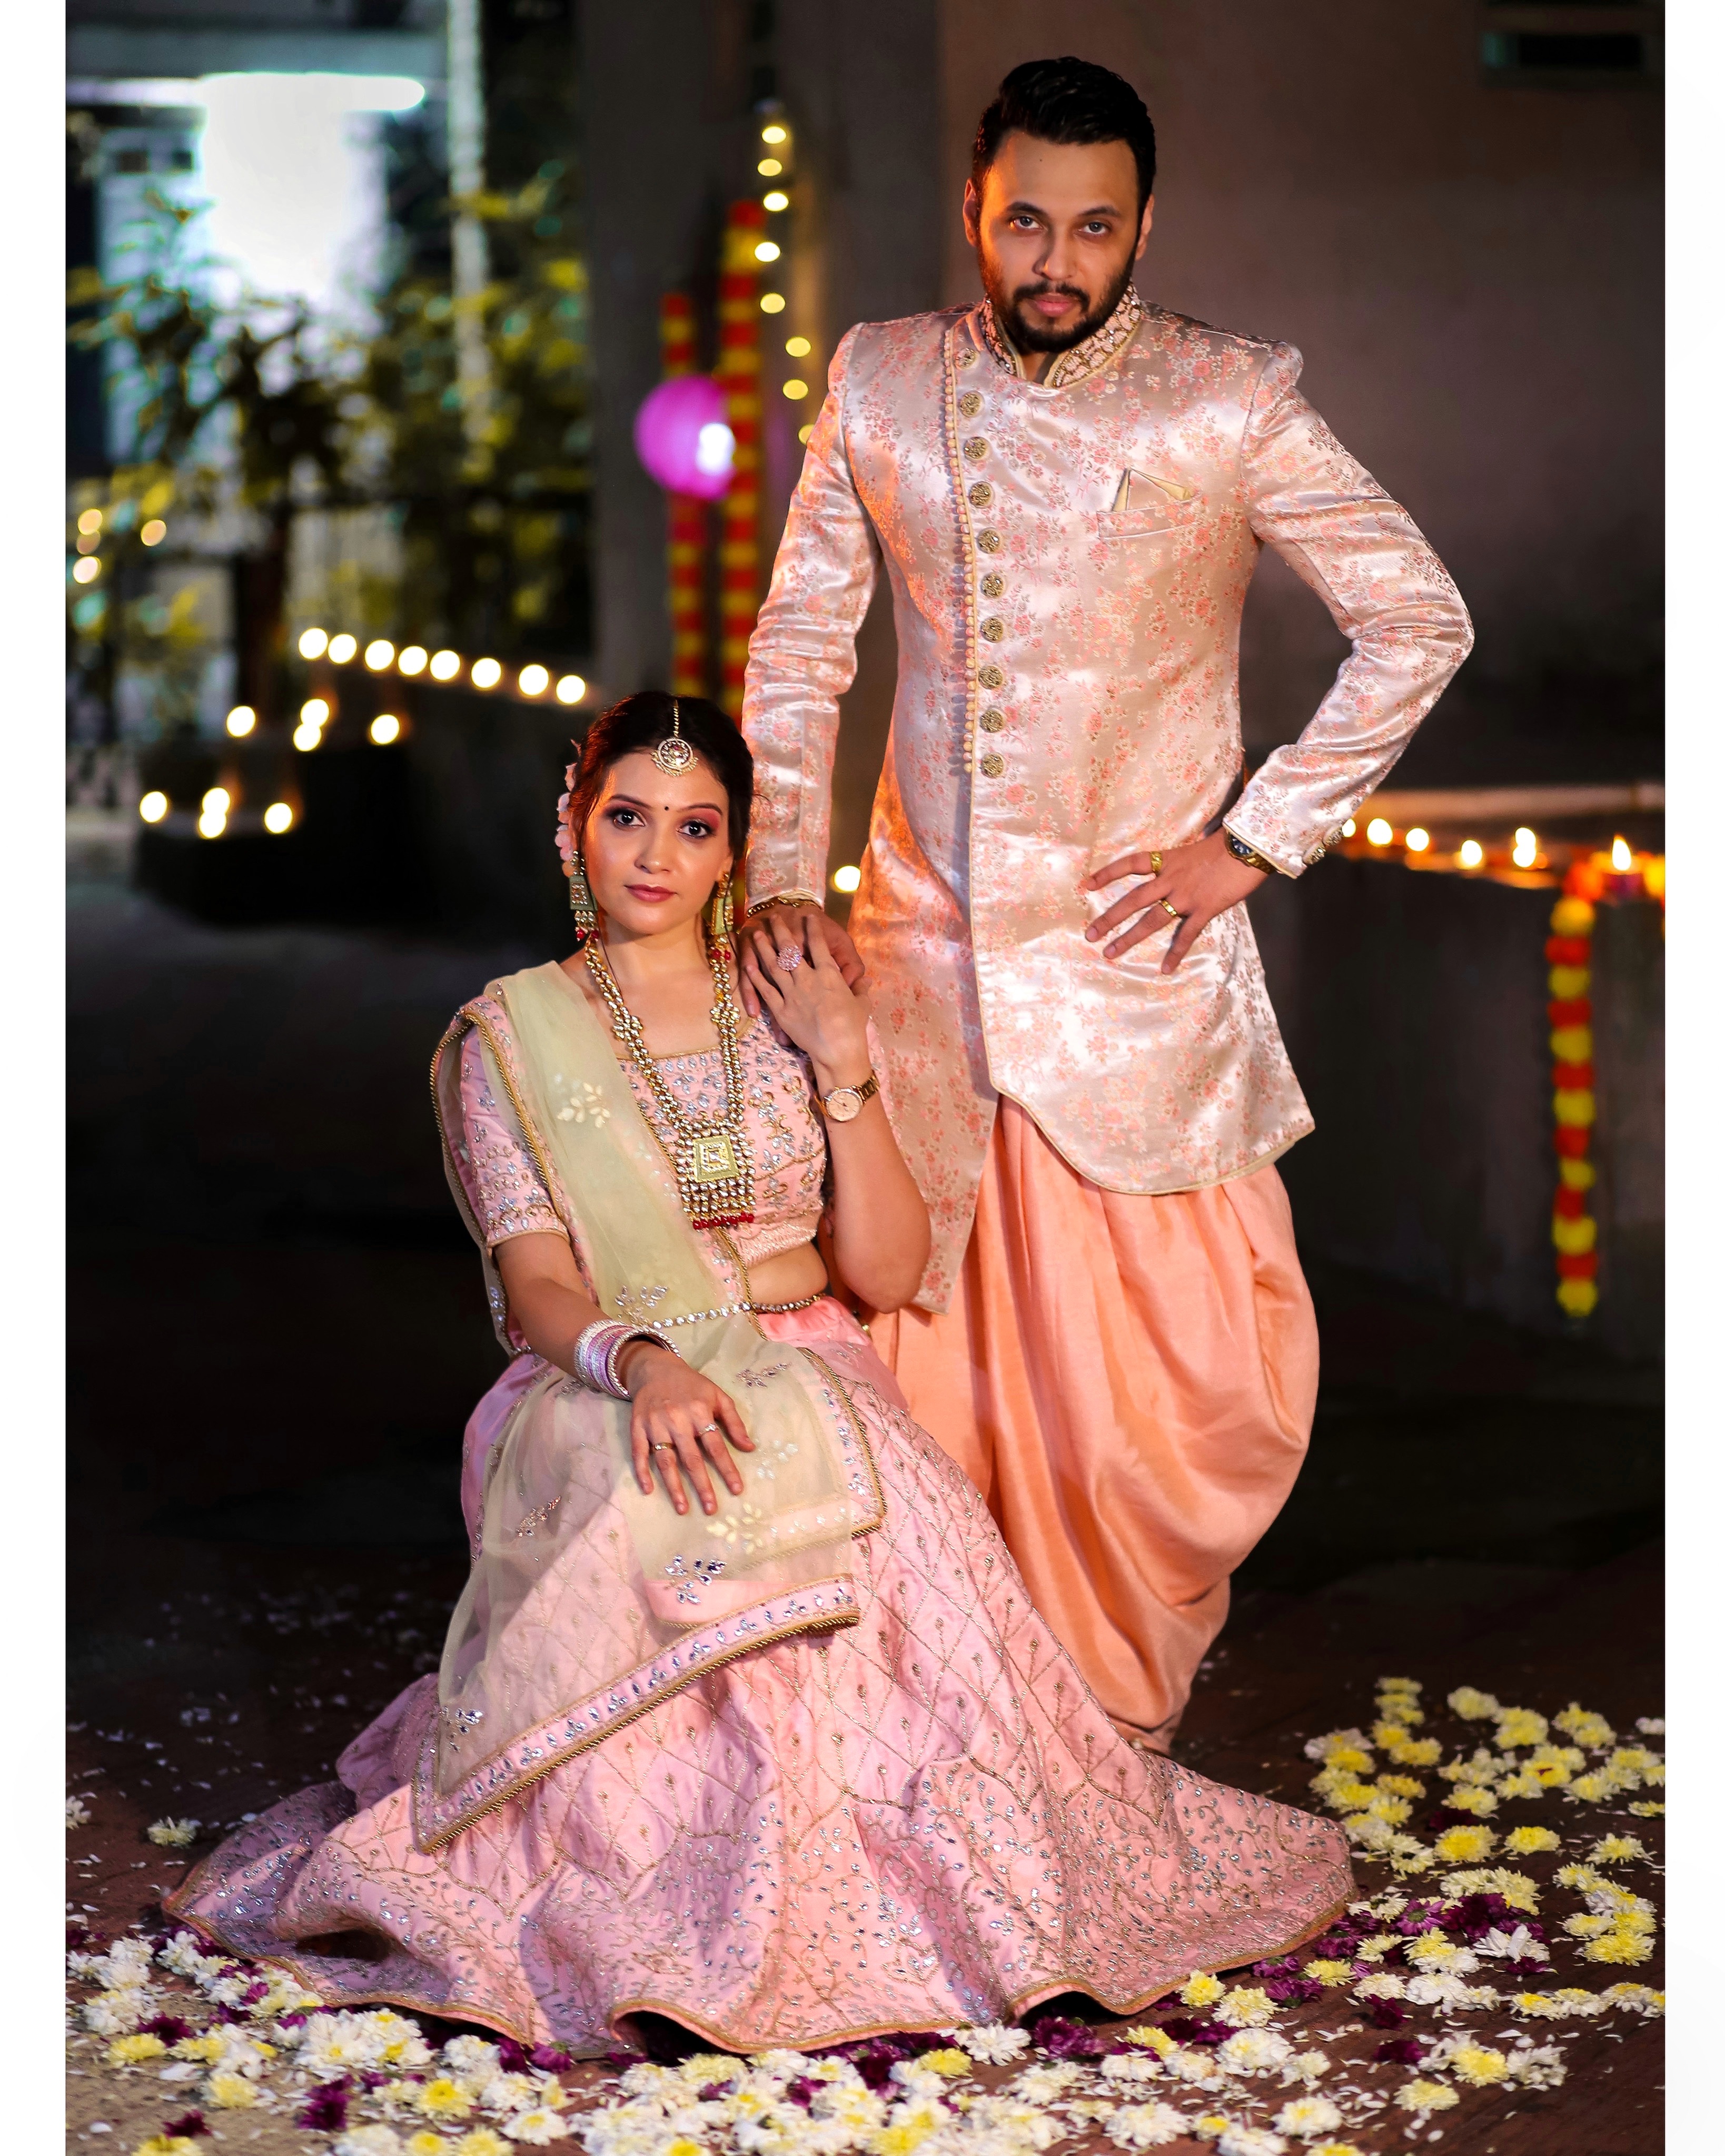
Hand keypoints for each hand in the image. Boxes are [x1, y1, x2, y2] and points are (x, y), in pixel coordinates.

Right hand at [620, 1342, 753, 1517]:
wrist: (656, 1369)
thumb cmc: (692, 1386)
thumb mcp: (718, 1396)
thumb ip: (734, 1422)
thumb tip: (750, 1448)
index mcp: (700, 1411)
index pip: (716, 1445)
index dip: (727, 1468)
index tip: (737, 1489)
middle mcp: (677, 1419)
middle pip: (691, 1458)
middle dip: (702, 1485)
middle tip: (711, 1508)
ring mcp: (655, 1424)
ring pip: (665, 1460)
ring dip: (673, 1486)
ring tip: (682, 1508)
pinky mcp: (638, 1426)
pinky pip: (639, 1452)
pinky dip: (641, 1471)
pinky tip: (648, 1489)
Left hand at [738, 909, 871, 1083]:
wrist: (836, 1049)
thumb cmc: (853, 1027)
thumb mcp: (862, 1004)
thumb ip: (860, 988)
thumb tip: (864, 980)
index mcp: (829, 974)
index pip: (819, 944)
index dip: (813, 927)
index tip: (809, 915)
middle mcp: (807, 978)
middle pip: (790, 948)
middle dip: (781, 930)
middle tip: (774, 916)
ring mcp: (792, 994)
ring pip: (773, 965)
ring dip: (764, 947)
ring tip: (758, 934)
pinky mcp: (781, 1010)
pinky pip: (765, 990)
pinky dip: (755, 976)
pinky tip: (748, 965)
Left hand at [1083, 830, 1267, 972]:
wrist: (1251, 848)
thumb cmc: (1227, 846)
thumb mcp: (1194, 850)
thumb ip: (1179, 865)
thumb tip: (1171, 874)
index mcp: (1168, 860)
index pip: (1130, 864)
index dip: (1107, 873)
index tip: (1086, 885)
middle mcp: (1171, 878)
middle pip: (1133, 899)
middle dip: (1109, 918)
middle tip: (1090, 934)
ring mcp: (1186, 896)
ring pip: (1151, 920)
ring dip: (1129, 938)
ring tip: (1110, 953)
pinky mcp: (1204, 909)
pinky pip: (1186, 935)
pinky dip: (1175, 953)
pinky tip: (1165, 969)